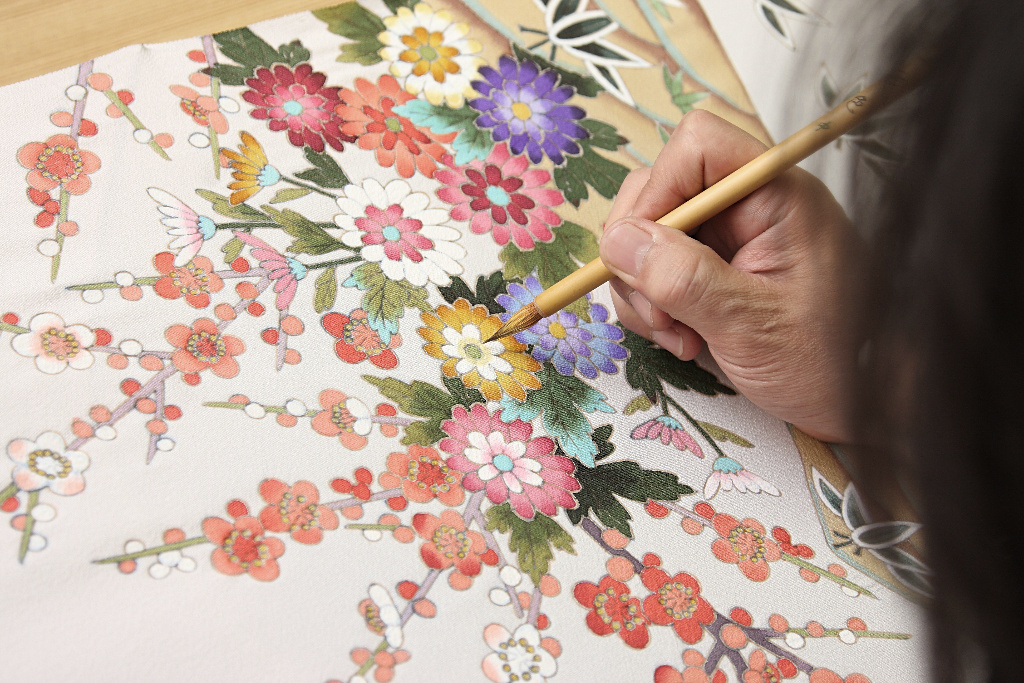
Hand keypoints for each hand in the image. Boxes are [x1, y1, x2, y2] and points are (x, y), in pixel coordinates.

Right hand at [599, 111, 860, 442]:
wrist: (858, 402)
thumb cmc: (828, 363)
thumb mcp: (750, 325)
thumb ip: (683, 278)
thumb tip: (617, 239)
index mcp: (775, 196)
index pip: (698, 145)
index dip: (657, 190)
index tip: (640, 252)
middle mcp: (747, 206)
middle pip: (659, 190)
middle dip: (640, 254)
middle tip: (660, 313)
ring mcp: (728, 237)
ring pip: (647, 234)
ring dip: (643, 289)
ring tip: (677, 336)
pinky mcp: (712, 268)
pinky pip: (655, 267)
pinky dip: (653, 305)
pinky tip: (682, 339)